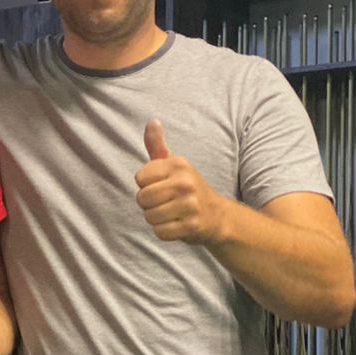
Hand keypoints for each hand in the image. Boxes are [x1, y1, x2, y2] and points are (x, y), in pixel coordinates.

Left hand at [134, 118, 226, 244]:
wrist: (216, 215)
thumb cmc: (187, 188)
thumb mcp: (174, 165)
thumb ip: (157, 146)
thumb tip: (151, 122)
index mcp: (178, 164)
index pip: (139, 178)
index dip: (146, 185)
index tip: (161, 186)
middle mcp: (185, 182)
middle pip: (142, 198)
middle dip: (148, 205)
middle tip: (165, 202)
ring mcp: (190, 205)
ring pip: (150, 217)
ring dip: (156, 219)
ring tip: (171, 213)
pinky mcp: (192, 226)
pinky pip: (160, 232)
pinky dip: (164, 232)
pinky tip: (176, 225)